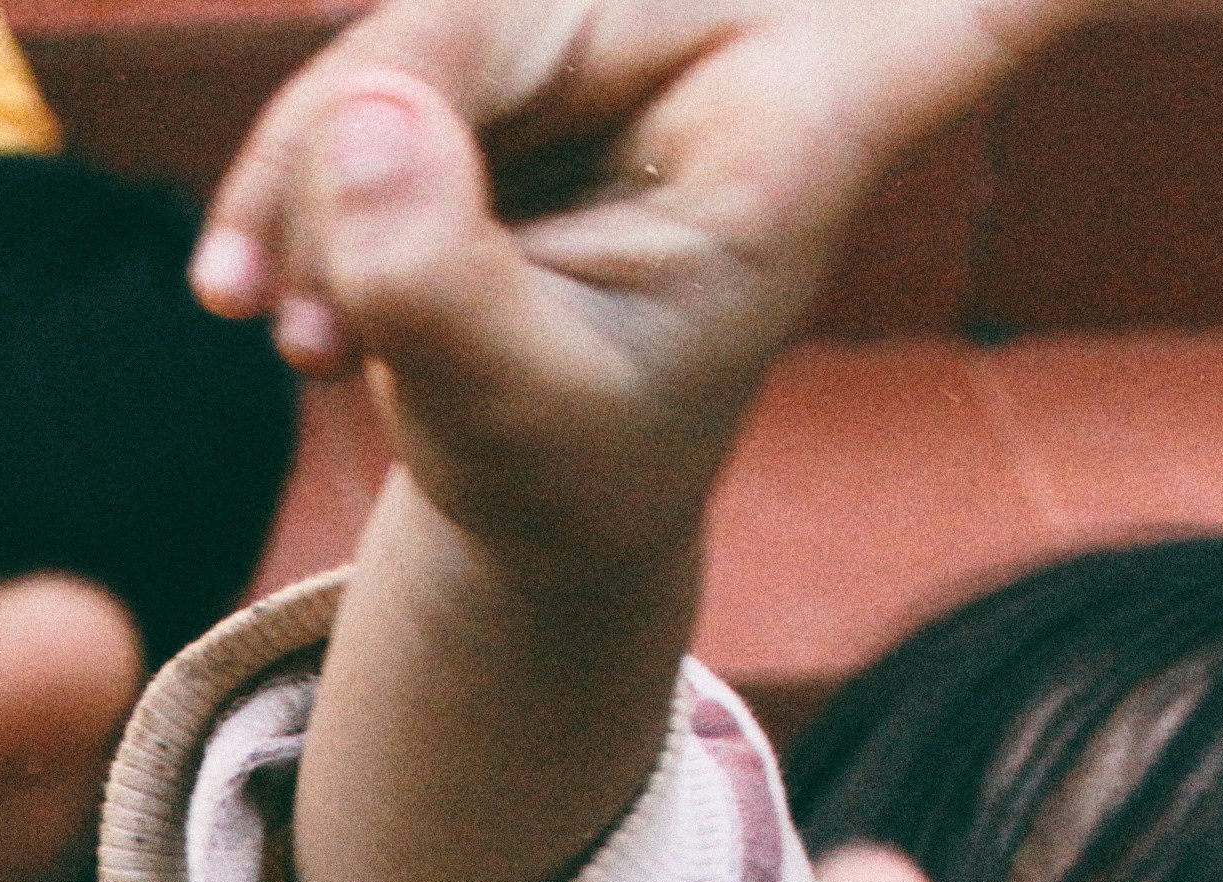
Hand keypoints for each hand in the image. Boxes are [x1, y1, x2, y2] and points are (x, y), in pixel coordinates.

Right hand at [189, 0, 1084, 574]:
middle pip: (511, 8)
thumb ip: (448, 288)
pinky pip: (361, 74)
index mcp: (808, 119)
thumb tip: (363, 114)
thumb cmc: (580, 468)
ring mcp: (592, 37)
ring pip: (410, 33)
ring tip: (302, 341)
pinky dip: (293, 189)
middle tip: (304, 328)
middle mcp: (719, 38)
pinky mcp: (493, 51)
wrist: (529, 492)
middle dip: (374, 139)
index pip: (959, 1)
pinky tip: (263, 301)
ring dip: (312, 187)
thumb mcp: (521, 423)